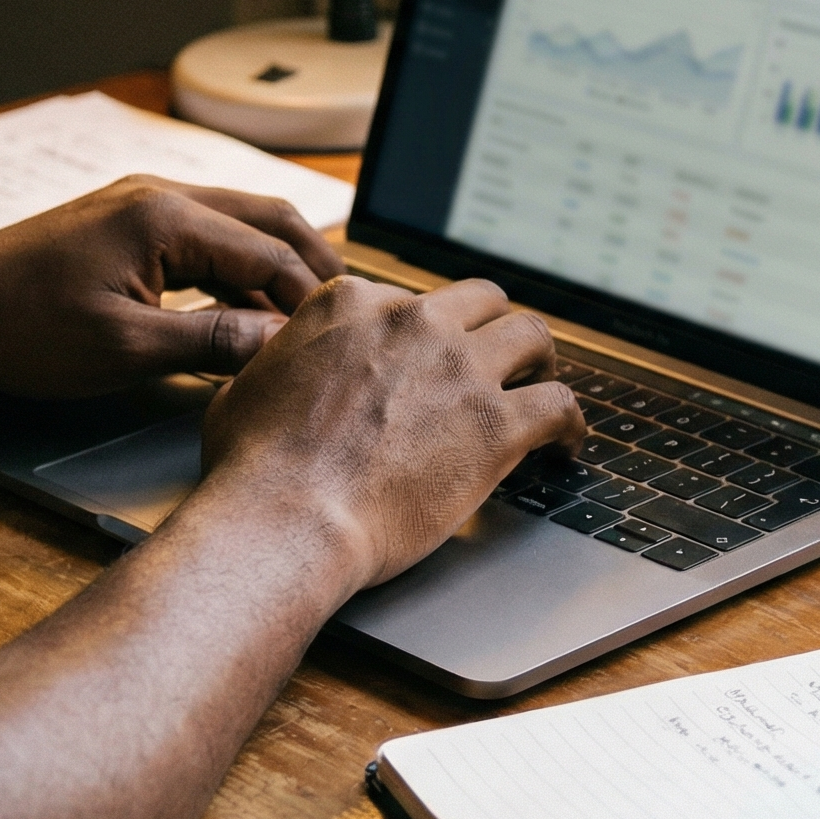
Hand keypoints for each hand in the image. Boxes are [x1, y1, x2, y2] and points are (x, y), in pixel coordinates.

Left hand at [0, 176, 344, 397]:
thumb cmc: (20, 328)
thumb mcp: (123, 349)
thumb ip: (211, 341)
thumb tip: (279, 343)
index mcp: (165, 217)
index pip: (271, 254)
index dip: (311, 301)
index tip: (340, 342)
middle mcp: (162, 195)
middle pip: (271, 220)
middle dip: (314, 268)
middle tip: (348, 317)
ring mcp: (144, 204)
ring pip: (241, 225)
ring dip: (279, 269)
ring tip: (308, 320)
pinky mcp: (129, 223)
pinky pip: (207, 238)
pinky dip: (239, 271)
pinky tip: (248, 314)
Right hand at [198, 277, 584, 590]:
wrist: (286, 518)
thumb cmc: (254, 468)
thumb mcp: (246, 387)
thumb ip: (281, 361)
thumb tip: (282, 364)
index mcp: (352, 304)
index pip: (406, 300)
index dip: (423, 332)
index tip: (428, 358)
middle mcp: (413, 322)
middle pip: (480, 302)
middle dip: (492, 328)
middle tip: (499, 360)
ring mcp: (460, 368)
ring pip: (531, 336)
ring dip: (540, 360)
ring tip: (543, 386)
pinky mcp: (497, 423)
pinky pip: (560, 406)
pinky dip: (572, 424)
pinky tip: (567, 445)